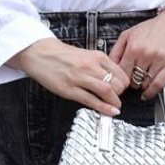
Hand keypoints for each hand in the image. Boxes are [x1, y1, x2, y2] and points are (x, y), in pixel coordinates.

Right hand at [7, 37, 131, 115]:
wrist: (40, 53)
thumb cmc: (61, 54)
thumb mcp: (86, 54)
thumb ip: (99, 65)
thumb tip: (113, 79)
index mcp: (96, 56)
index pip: (120, 72)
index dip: (124, 84)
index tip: (123, 89)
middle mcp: (90, 66)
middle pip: (116, 82)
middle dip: (121, 94)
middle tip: (118, 98)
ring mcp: (79, 78)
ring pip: (106, 91)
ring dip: (114, 102)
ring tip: (115, 106)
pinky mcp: (69, 89)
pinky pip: (90, 100)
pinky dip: (103, 108)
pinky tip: (109, 112)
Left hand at [107, 10, 164, 99]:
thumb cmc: (154, 27)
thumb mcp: (129, 33)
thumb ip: (117, 49)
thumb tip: (109, 64)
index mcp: (134, 47)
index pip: (121, 71)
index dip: (119, 78)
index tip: (120, 81)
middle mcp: (146, 54)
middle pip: (132, 79)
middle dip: (130, 82)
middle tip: (131, 81)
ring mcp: (160, 60)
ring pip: (145, 83)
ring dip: (141, 86)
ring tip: (141, 82)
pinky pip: (159, 84)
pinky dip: (151, 92)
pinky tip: (147, 93)